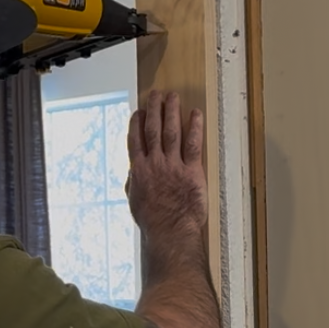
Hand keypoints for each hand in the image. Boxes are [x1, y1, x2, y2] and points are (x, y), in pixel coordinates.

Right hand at [126, 91, 206, 240]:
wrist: (170, 232)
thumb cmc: (153, 222)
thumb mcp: (135, 201)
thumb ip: (134, 182)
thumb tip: (133, 172)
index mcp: (139, 171)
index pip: (135, 140)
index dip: (136, 123)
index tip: (139, 111)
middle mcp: (155, 164)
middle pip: (153, 130)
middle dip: (154, 110)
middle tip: (156, 95)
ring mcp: (173, 166)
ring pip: (172, 132)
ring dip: (171, 112)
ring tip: (172, 97)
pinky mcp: (192, 171)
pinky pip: (193, 144)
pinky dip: (194, 127)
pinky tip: (195, 114)